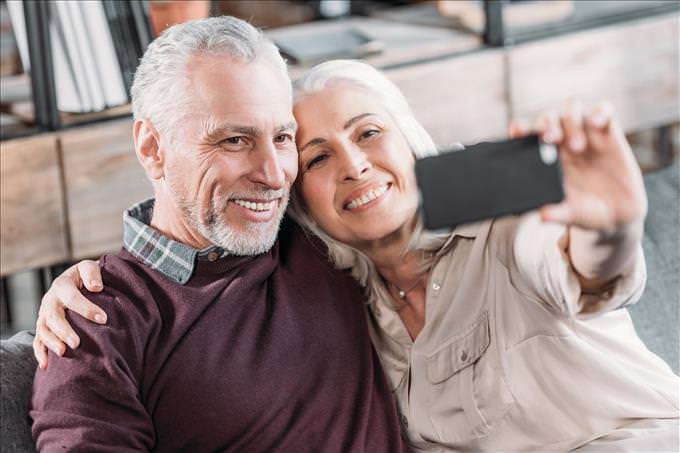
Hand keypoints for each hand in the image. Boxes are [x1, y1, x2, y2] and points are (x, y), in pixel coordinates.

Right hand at [34, 260, 106, 368]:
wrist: (76, 281)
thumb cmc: (87, 276)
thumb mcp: (89, 268)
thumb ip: (92, 273)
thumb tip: (96, 287)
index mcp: (62, 285)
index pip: (71, 297)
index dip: (86, 308)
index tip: (103, 319)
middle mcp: (50, 300)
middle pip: (53, 316)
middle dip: (64, 330)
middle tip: (77, 343)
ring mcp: (45, 315)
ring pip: (43, 330)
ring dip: (51, 342)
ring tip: (63, 352)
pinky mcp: (44, 326)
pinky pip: (38, 341)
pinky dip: (40, 352)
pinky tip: (46, 364)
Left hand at [509, 101, 646, 231]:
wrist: (618, 215)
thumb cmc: (585, 211)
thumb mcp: (572, 214)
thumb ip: (558, 213)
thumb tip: (543, 215)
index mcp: (544, 157)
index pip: (527, 135)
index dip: (520, 128)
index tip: (516, 130)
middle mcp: (562, 142)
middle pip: (548, 118)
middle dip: (546, 124)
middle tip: (550, 139)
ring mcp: (585, 134)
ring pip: (572, 109)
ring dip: (570, 120)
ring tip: (577, 146)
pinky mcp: (609, 133)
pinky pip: (604, 111)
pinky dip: (600, 111)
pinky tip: (598, 122)